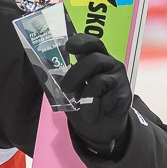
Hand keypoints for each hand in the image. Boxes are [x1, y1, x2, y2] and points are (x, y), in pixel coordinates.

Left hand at [59, 34, 132, 156]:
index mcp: (95, 58)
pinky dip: (96, 108)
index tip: (69, 47)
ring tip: (79, 105)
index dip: (82, 42)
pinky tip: (96, 112)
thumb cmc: (82, 101)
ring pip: (99, 81)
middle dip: (76, 74)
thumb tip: (42, 71)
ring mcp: (119, 78)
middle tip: (65, 88)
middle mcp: (109, 64)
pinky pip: (108, 99)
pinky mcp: (125, 95)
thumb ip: (59, 78)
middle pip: (95, 60)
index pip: (92, 43)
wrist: (99, 126)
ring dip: (85, 96)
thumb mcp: (68, 88)